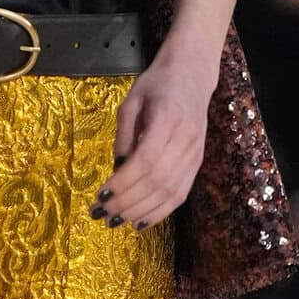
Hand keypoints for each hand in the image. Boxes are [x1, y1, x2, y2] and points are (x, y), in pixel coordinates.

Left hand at [94, 45, 216, 229]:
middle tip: (101, 214)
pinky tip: (139, 222)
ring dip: (140, 212)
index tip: (100, 196)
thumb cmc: (156, 85)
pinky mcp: (197, 164)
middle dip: (126, 202)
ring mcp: (195, 154)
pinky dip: (159, 213)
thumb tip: (116, 170)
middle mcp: (186, 140)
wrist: (192, 76)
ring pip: (169, 192)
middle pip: (156, 180)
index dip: (123, 183)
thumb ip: (123, 136)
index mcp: (167, 119)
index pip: (146, 160)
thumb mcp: (130, 102)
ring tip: (115, 222)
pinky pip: (180, 195)